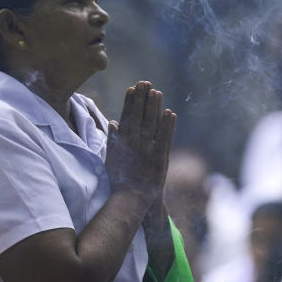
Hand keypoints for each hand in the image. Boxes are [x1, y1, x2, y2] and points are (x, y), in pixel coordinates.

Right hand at [106, 81, 176, 204]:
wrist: (131, 199)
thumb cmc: (119, 179)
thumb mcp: (111, 158)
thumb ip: (113, 139)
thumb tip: (114, 122)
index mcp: (122, 142)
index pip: (127, 116)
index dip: (130, 102)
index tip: (132, 88)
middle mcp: (135, 143)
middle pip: (140, 116)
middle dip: (142, 98)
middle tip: (145, 82)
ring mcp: (148, 150)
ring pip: (152, 124)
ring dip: (154, 107)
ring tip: (156, 91)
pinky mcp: (160, 158)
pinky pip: (165, 138)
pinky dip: (168, 125)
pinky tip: (170, 113)